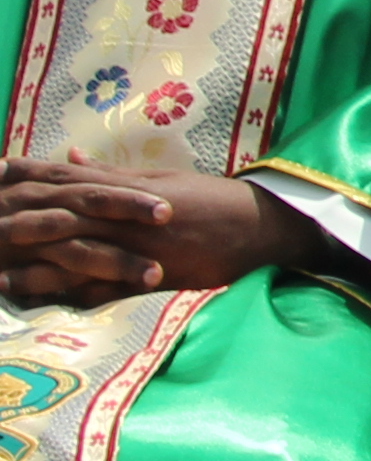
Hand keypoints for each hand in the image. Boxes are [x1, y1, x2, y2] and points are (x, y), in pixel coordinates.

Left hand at [0, 158, 302, 300]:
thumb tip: (72, 156)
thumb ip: (113, 174)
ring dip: (32, 269)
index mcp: (127, 192)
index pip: (68, 184)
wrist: (258, 228)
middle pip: (61, 222)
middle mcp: (126, 220)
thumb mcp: (161, 179)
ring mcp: (136, 250)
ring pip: (74, 259)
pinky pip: (101, 291)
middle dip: (19, 228)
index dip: (29, 183)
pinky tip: (42, 303)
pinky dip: (69, 297)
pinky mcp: (149, 279)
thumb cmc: (211, 199)